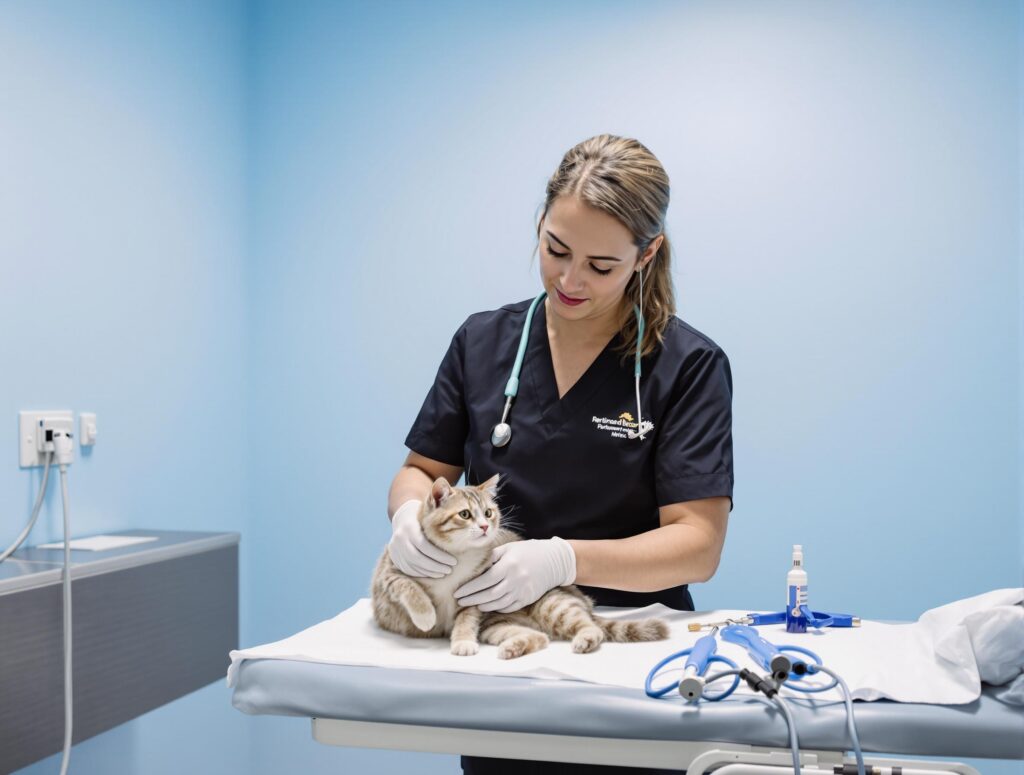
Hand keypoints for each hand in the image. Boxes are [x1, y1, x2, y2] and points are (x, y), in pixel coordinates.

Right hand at [387, 499, 456, 577]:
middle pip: (418, 557)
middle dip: (436, 566)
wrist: (403, 517)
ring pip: (413, 565)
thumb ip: (444, 522)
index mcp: (409, 526)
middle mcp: (400, 537)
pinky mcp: (394, 556)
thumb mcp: (431, 516)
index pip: (424, 545)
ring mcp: (395, 548)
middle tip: (450, 569)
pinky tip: (433, 573)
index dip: (439, 555)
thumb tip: (474, 529)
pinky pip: (407, 569)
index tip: (453, 561)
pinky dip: (421, 573)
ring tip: (444, 572)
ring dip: (430, 571)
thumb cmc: (425, 517)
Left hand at [455, 537, 575, 612]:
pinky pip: (509, 607)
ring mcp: (522, 591)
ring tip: (473, 604)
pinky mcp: (527, 599)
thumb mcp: (509, 548)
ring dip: (483, 605)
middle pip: (489, 594)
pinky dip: (497, 607)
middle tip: (460, 601)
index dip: (469, 588)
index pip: (484, 580)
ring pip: (498, 603)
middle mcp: (515, 580)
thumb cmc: (528, 551)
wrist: (554, 560)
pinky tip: (488, 605)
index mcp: (508, 565)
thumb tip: (474, 566)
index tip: (457, 592)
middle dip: (472, 599)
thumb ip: (491, 557)